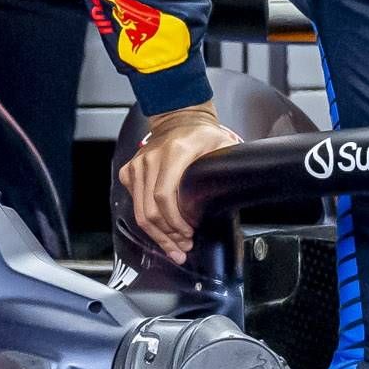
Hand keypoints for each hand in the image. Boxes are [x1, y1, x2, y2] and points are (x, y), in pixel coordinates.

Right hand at [120, 106, 242, 261]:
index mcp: (174, 152)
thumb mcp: (221, 145)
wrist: (178, 120)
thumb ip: (228, 166)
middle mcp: (151, 159)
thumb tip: (239, 189)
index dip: (175, 222)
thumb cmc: (201, 135)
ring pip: (141, 212)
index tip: (189, 233)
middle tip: (183, 248)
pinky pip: (135, 205)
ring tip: (174, 248)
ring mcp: (137, 166)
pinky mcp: (129, 172)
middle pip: (151, 210)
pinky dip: (148, 223)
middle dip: (167, 236)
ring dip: (158, 235)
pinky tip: (162, 233)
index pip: (164, 196)